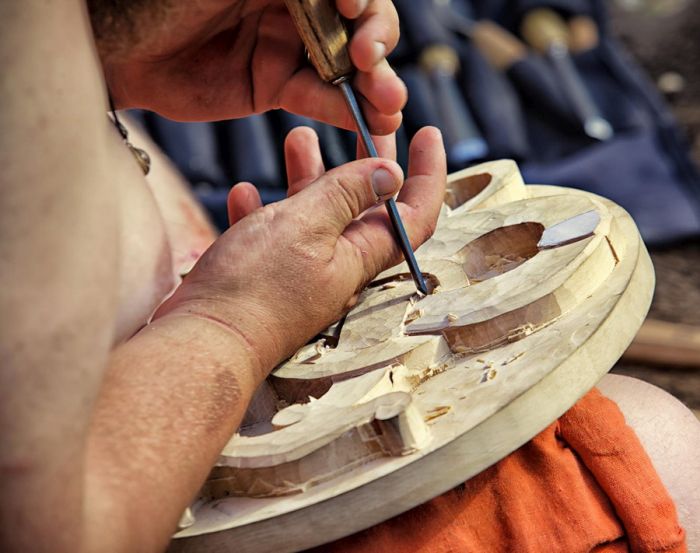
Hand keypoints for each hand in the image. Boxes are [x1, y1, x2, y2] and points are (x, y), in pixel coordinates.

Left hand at [101, 0, 405, 133]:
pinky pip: (317, 99)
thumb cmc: (167, 0)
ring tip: (390, 107)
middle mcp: (296, 9)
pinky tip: (368, 123)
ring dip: (373, 88)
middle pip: (356, 28)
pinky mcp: (274, 87)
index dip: (363, 7)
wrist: (121, 50)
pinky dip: (344, 112)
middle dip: (375, 49)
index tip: (354, 18)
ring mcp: (286, 49)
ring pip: (343, 68)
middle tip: (373, 66)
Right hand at [155, 127, 445, 376]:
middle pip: (361, 206)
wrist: (205, 343)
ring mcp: (301, 273)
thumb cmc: (256, 288)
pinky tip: (244, 192)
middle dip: (360, 161)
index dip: (427, 174)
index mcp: (359, 256)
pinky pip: (273, 237)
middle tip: (357, 122)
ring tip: (296, 138)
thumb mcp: (306, 225)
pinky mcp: (267, 278)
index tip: (428, 135)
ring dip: (307, 176)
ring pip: (314, 215)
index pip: (413, 214)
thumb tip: (392, 173)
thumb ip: (348, 194)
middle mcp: (336, 266)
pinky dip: (263, 211)